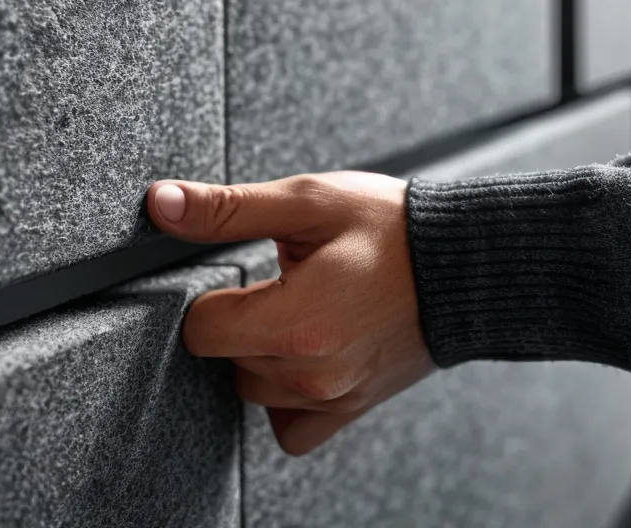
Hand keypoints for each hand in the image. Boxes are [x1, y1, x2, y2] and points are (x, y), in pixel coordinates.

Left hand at [147, 172, 435, 455]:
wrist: (468, 263)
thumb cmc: (393, 228)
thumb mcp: (308, 201)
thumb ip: (228, 209)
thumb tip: (162, 206)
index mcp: (295, 324)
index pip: (200, 329)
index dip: (211, 295)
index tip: (242, 273)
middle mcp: (311, 374)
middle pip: (226, 360)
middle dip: (240, 320)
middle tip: (278, 283)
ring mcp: (333, 397)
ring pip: (253, 390)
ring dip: (261, 355)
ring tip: (297, 311)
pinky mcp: (351, 408)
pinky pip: (290, 428)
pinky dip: (285, 398)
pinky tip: (300, 356)